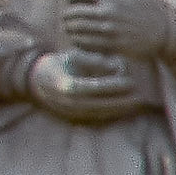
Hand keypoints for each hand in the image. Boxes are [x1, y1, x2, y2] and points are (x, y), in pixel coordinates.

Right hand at [20, 46, 153, 119]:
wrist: (34, 81)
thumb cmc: (56, 64)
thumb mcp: (72, 57)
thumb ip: (93, 60)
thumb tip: (116, 66)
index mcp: (65, 85)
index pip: (93, 87)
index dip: (113, 86)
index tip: (130, 82)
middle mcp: (67, 101)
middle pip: (100, 104)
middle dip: (122, 101)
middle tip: (140, 96)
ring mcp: (70, 112)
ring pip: (99, 113)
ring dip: (120, 110)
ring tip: (137, 104)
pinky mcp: (72, 117)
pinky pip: (95, 118)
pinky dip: (111, 114)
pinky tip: (125, 110)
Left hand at [46, 0, 175, 69]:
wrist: (167, 31)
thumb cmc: (150, 8)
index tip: (71, 2)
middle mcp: (107, 13)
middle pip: (73, 14)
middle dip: (67, 16)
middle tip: (66, 18)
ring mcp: (109, 30)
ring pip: (77, 30)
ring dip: (70, 30)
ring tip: (70, 30)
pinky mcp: (112, 45)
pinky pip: (87, 44)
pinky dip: (79, 42)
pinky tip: (80, 41)